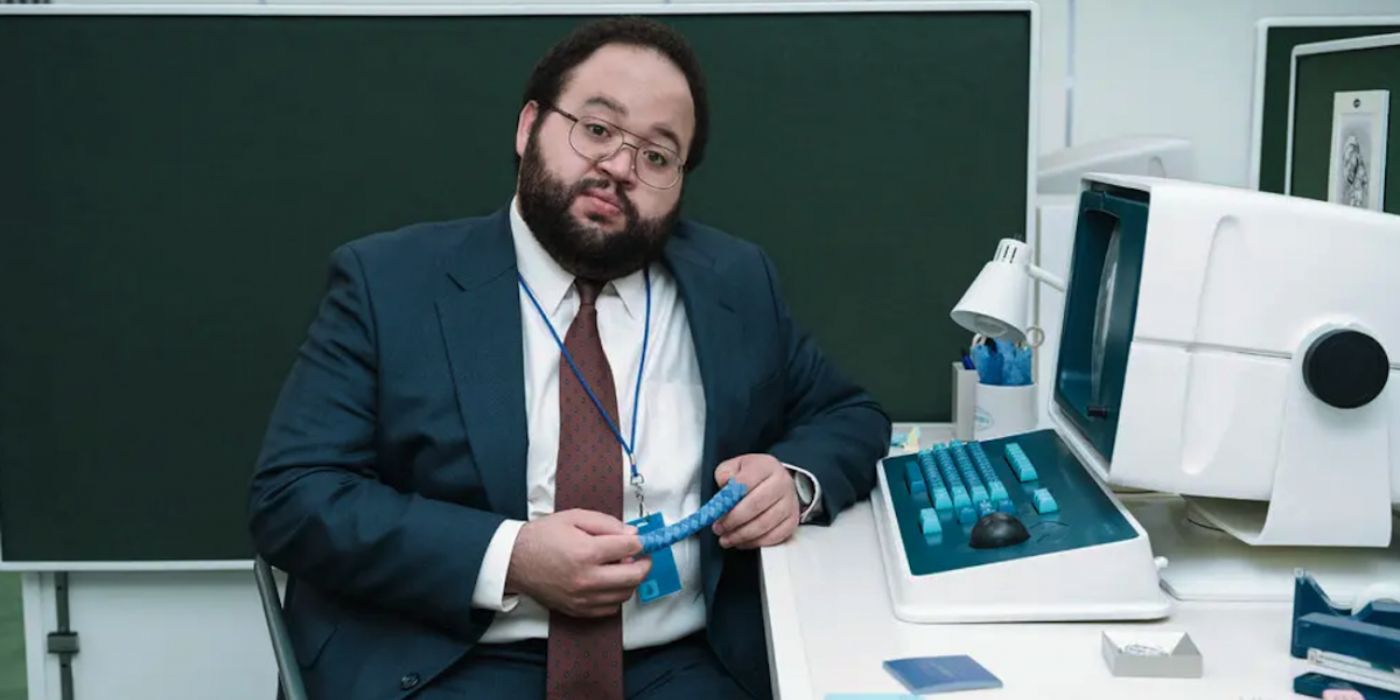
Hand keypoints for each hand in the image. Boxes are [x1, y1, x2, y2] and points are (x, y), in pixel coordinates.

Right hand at [505, 509, 650, 617]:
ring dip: (630, 580)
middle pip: (634, 576)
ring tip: (622, 567)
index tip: (642, 540)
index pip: (629, 548)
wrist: (515, 560)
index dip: (641, 542)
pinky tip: (609, 582)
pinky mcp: (578, 610)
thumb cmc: (543, 536)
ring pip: (625, 594)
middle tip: (642, 556)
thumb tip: (633, 535)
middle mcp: (587, 579)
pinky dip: (616, 595)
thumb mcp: (574, 517)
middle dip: (644, 564)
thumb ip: (607, 524)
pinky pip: (610, 608)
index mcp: (586, 552)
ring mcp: (583, 598)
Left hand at [712, 454, 798, 548]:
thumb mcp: (737, 466)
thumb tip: (724, 487)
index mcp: (766, 466)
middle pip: (755, 505)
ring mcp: (789, 503)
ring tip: (727, 538)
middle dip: (732, 521)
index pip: (745, 483)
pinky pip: (773, 537)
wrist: (778, 481)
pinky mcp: (792, 521)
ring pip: (764, 525)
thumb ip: (725, 474)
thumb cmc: (755, 476)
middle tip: (719, 528)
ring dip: (741, 535)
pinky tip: (742, 541)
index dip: (727, 500)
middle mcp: (781, 483)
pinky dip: (754, 543)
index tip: (715, 512)